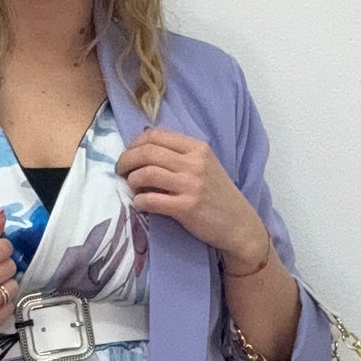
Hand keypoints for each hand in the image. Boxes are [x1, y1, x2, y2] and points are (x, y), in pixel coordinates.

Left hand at [115, 126, 269, 268]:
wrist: (239, 224)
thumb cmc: (217, 195)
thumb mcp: (204, 166)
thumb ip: (180, 155)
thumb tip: (143, 146)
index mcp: (198, 148)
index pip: (156, 135)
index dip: (134, 143)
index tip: (128, 154)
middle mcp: (194, 163)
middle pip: (147, 152)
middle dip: (126, 160)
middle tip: (120, 171)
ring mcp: (191, 185)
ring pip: (146, 173)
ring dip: (131, 180)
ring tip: (132, 188)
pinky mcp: (186, 208)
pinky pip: (151, 200)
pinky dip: (139, 201)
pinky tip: (140, 204)